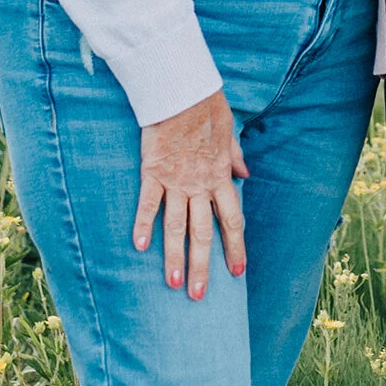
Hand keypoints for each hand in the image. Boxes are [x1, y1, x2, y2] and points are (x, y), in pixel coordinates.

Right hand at [135, 87, 246, 297]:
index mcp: (221, 176)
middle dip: (203, 266)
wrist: (183, 89)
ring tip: (174, 284)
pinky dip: (144, 225)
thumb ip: (236, 155)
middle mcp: (200, 185)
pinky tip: (140, 247)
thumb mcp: (230, 131)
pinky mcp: (153, 171)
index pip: (231, 220)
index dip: (234, 247)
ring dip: (175, 257)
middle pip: (203, 233)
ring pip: (176, 226)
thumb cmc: (206, 105)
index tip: (236, 272)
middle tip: (200, 296)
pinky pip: (148, 203)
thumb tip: (245, 172)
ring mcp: (176, 181)